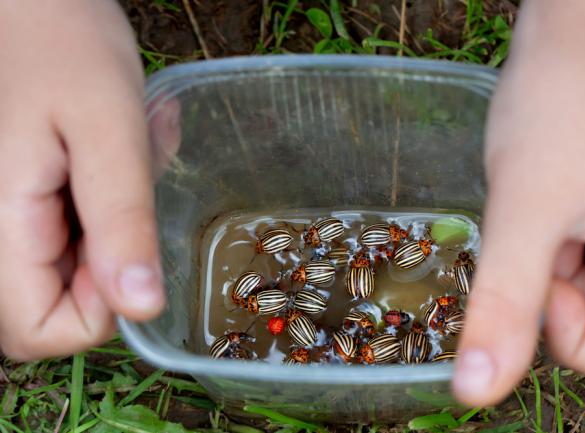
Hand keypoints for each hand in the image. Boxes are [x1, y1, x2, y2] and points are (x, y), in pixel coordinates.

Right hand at [0, 1, 165, 359]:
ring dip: (110, 231)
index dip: (102, 305)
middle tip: (131, 192)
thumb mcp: (107, 127)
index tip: (128, 241)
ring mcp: (2, 220)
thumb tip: (143, 307)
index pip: (42, 331)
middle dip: (111, 263)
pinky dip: (100, 210)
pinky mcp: (17, 203)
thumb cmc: (62, 40)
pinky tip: (112, 158)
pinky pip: (61, 237)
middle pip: (51, 308)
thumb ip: (121, 220)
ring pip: (61, 274)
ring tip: (124, 161)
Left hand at [453, 0, 584, 404]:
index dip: (568, 332)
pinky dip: (564, 240)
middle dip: (560, 288)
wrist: (584, 22)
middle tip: (541, 230)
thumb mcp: (526, 209)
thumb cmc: (565, 100)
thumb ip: (507, 304)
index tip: (538, 271)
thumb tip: (474, 391)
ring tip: (549, 204)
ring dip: (558, 261)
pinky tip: (554, 197)